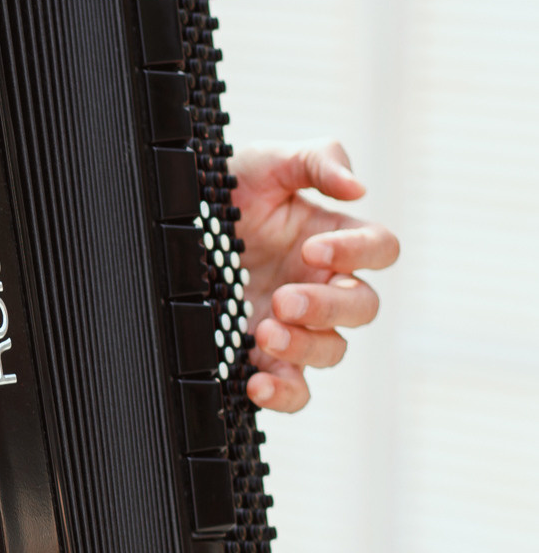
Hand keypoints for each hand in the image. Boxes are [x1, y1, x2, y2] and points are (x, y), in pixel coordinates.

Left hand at [229, 140, 399, 412]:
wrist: (171, 224)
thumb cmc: (228, 189)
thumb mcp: (267, 161)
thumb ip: (317, 159)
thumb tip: (357, 186)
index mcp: (334, 239)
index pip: (380, 249)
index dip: (357, 251)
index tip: (311, 248)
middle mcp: (321, 284)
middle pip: (362, 308)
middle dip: (327, 306)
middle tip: (283, 299)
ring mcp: (296, 323)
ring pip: (331, 350)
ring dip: (304, 347)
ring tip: (265, 333)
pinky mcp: (263, 354)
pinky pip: (293, 389)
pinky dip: (283, 393)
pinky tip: (256, 385)